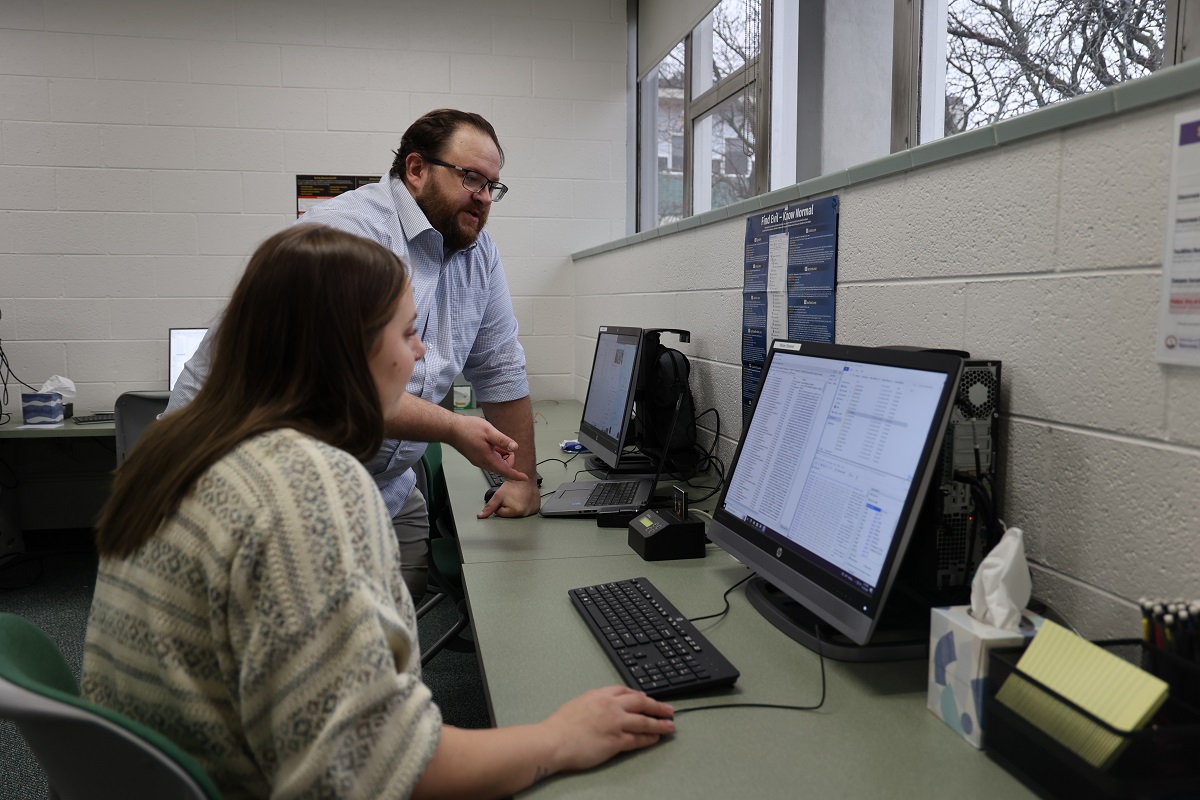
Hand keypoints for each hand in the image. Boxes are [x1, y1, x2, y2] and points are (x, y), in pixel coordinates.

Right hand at [449, 415, 527, 480]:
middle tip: (504, 443)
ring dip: (501, 453)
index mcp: (488, 459)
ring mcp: (479, 461)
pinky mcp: (476, 457)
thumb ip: (503, 441)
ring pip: (496, 462)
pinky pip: (490, 458)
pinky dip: (494, 452)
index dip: (516, 475)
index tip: (524, 477)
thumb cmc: (468, 429)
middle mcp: (483, 463)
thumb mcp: (489, 431)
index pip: (506, 471)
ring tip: (494, 440)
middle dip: (508, 456)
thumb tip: (515, 447)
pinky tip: (490, 441)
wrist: (451, 429)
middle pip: (502, 466)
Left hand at [478, 475, 540, 518]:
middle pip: (510, 514)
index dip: (499, 506)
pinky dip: (524, 506)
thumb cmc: (513, 485)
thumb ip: (489, 507)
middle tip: (511, 498)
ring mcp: (532, 510)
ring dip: (516, 506)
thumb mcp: (498, 496)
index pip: (501, 514)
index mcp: (517, 511)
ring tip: (517, 498)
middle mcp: (526, 513)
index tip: (504, 499)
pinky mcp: (536, 508)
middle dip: (508, 507)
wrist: (524, 476)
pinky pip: (527, 510)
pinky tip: (523, 499)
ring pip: (518, 513)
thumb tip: (481, 516)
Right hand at [540, 686, 674, 773]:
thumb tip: (601, 707)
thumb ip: (593, 703)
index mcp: (600, 695)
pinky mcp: (615, 741)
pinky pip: (637, 739)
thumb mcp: (577, 704)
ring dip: (659, 723)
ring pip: (644, 721)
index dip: (640, 695)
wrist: (553, 741)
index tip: (647, 698)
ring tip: (669, 725)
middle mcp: (610, 706)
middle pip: (641, 703)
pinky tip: (655, 738)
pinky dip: (648, 738)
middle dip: (657, 706)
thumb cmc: (559, 726)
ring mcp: (615, 723)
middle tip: (669, 709)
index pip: (626, 691)